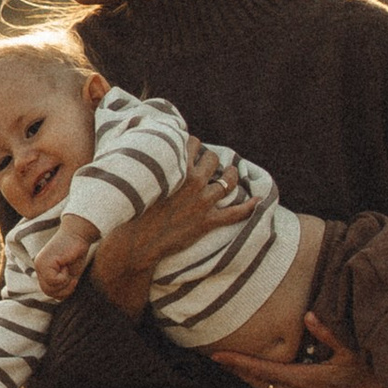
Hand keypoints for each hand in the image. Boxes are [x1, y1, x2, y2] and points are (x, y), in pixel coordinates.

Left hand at [31, 213, 100, 302]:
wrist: (78, 234)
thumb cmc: (76, 253)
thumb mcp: (70, 274)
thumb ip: (62, 286)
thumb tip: (57, 299)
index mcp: (43, 270)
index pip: (50, 292)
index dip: (64, 290)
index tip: (71, 278)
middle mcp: (38, 267)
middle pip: (48, 292)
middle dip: (64, 289)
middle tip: (71, 276)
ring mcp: (39, 264)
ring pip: (50, 289)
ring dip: (65, 283)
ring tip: (68, 268)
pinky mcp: (44, 262)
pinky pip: (53, 281)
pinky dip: (64, 277)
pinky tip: (66, 265)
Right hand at [89, 147, 258, 316]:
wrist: (135, 243)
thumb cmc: (129, 211)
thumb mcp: (134, 180)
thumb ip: (144, 164)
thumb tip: (136, 159)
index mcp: (175, 168)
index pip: (192, 143)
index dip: (193, 145)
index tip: (192, 148)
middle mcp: (192, 182)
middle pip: (213, 159)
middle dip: (212, 159)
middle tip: (210, 163)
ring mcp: (202, 203)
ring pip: (228, 181)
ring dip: (232, 175)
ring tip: (233, 173)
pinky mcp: (207, 223)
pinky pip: (235, 214)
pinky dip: (249, 207)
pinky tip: (258, 201)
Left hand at [212, 313, 387, 387]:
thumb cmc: (380, 369)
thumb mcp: (356, 348)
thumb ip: (329, 333)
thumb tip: (307, 316)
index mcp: (311, 381)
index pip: (266, 372)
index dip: (240, 363)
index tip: (217, 356)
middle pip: (266, 385)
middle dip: (243, 372)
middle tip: (221, 358)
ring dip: (259, 381)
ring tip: (242, 368)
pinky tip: (278, 383)